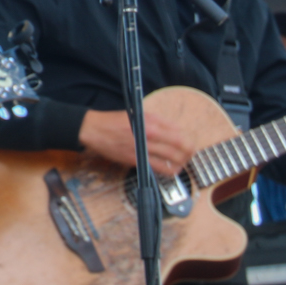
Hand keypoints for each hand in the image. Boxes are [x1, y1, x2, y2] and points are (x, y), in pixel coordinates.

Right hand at [79, 103, 194, 177]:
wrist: (94, 130)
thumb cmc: (115, 121)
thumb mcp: (138, 114)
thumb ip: (158, 121)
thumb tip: (175, 130)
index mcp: (150, 122)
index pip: (179, 132)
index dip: (188, 139)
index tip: (190, 141)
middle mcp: (148, 135)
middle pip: (179, 146)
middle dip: (189, 151)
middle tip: (190, 153)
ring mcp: (142, 149)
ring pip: (172, 159)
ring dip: (182, 162)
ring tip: (183, 162)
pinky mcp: (136, 160)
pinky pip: (159, 168)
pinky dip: (169, 170)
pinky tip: (172, 169)